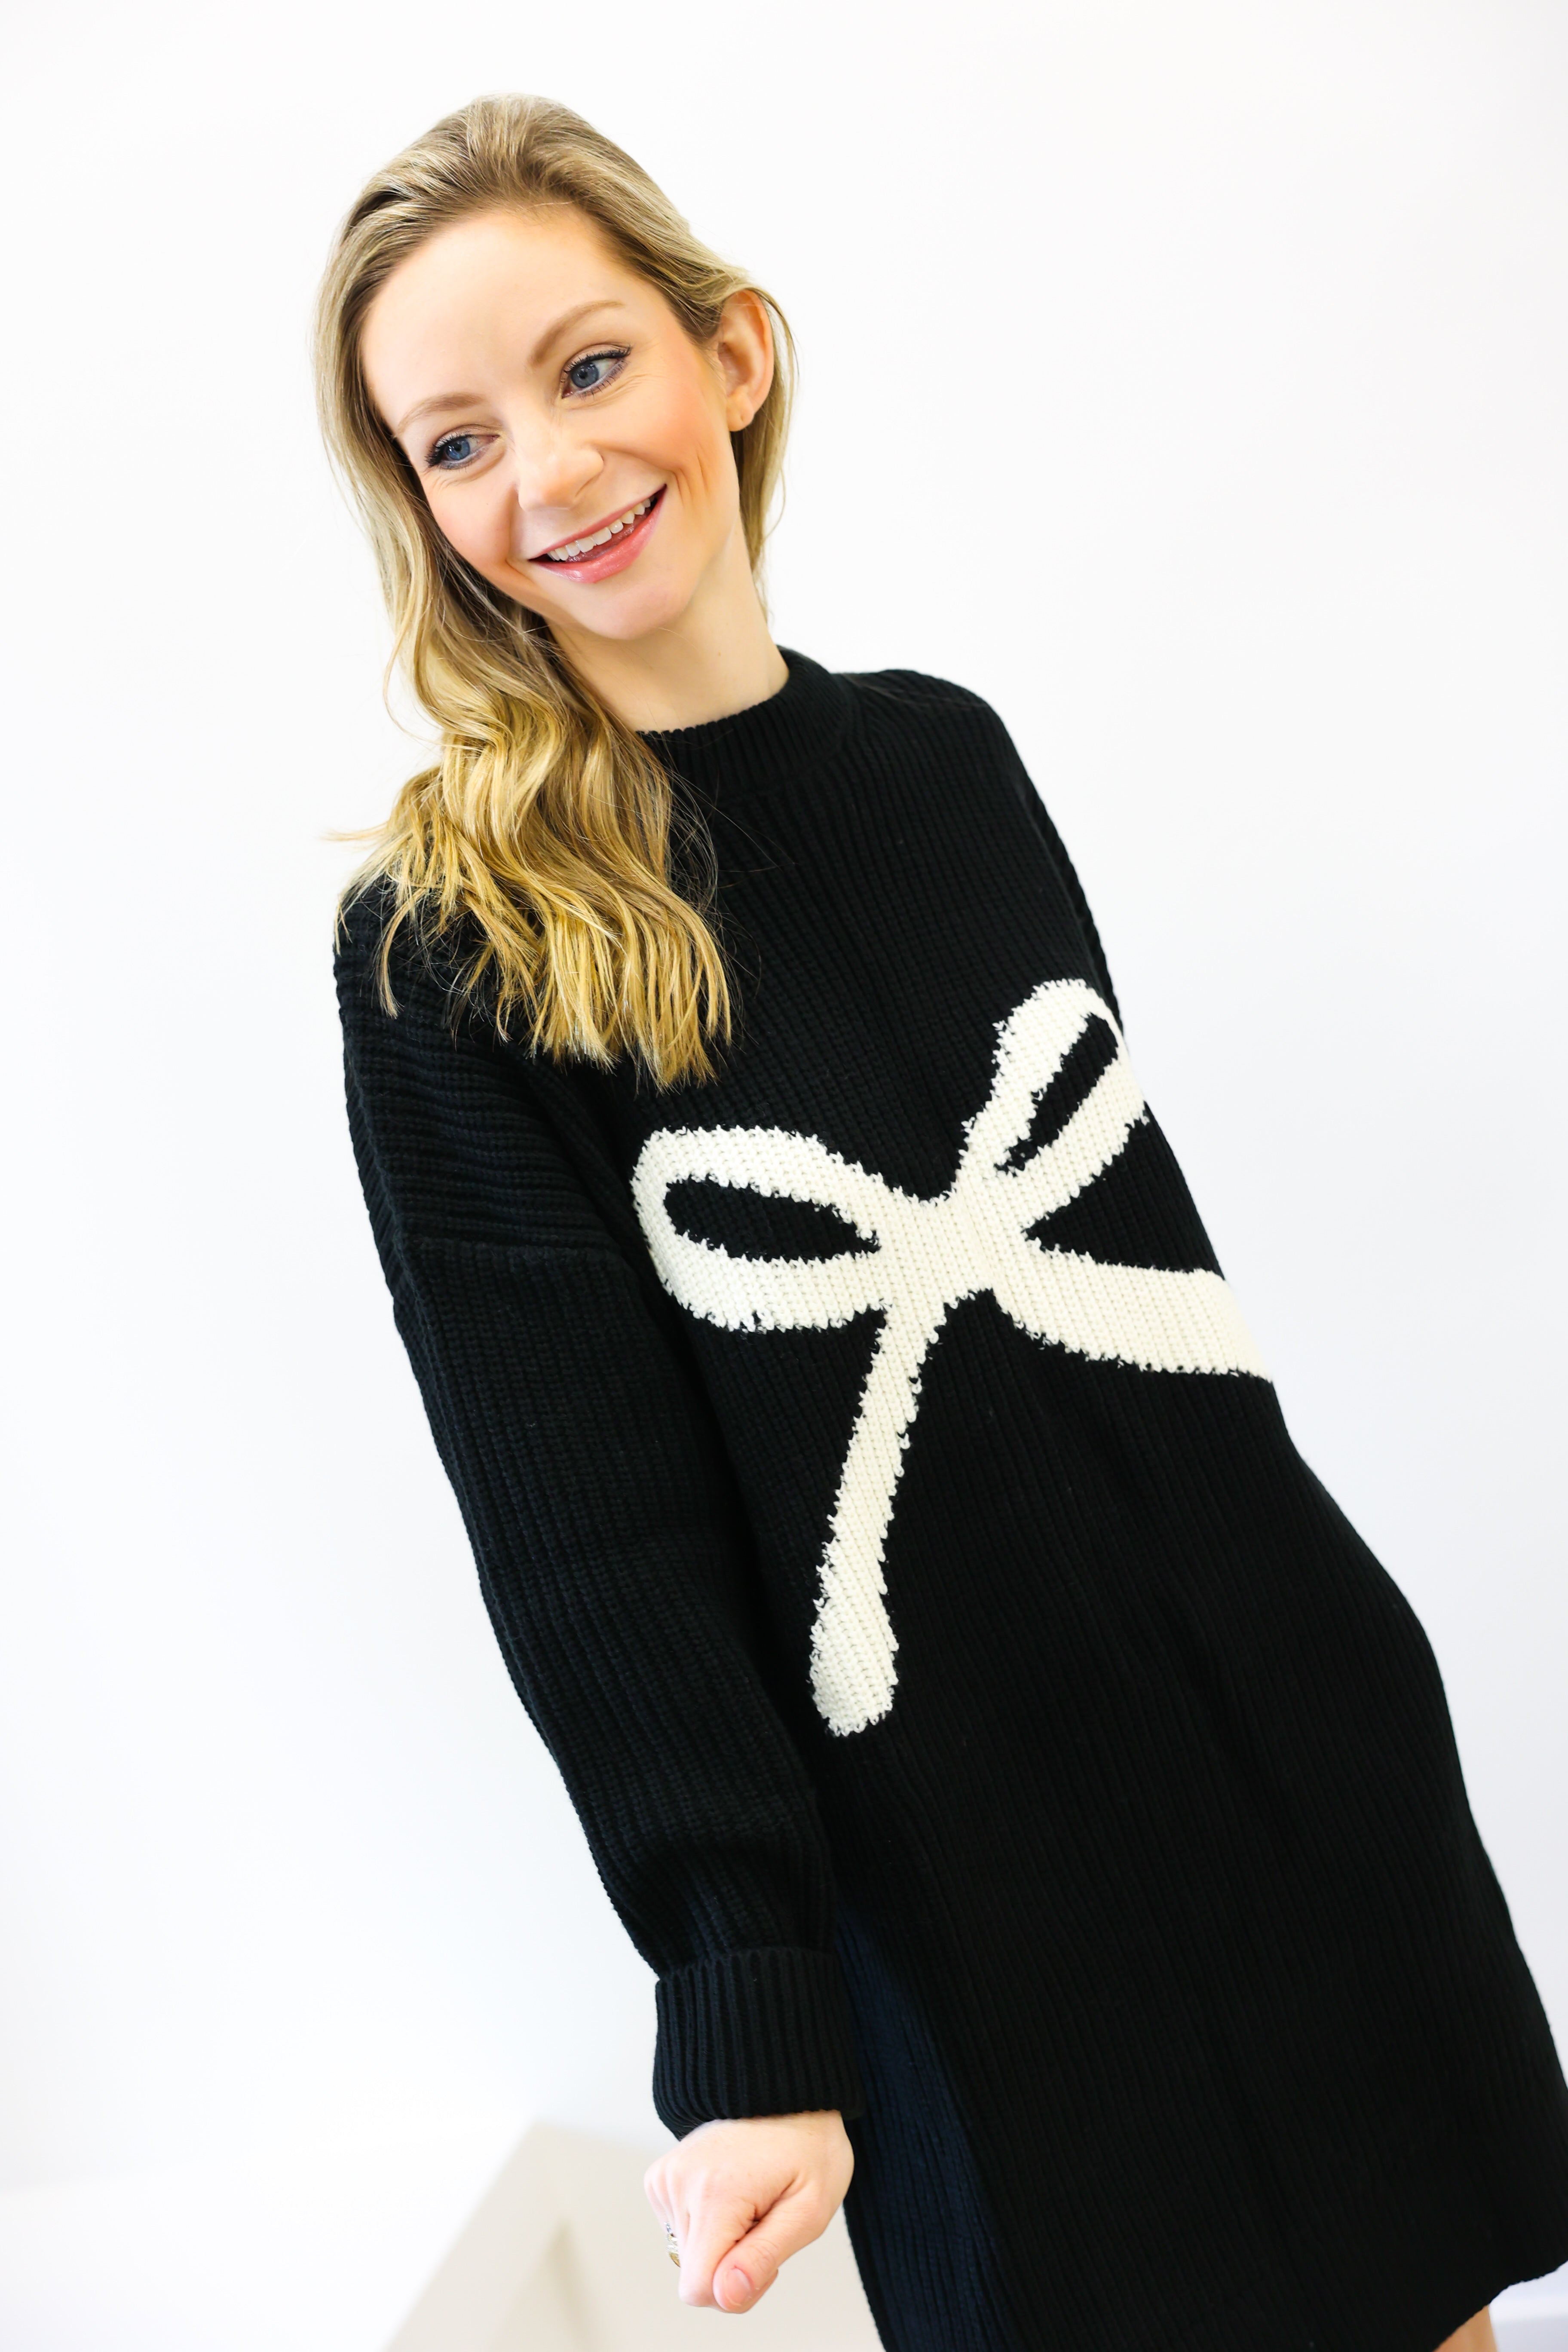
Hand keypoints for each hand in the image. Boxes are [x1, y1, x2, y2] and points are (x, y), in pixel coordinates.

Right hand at [643, 2109, 853, 2312]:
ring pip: (686, 2253)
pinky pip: (678, 2229)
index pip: (698, 2288)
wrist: (786, 2089)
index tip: (765, 2256)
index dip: (736, 2289)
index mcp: (717, 2194)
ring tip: (752, 2199)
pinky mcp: (660, 2175)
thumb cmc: (809, 2147)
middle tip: (766, 2220)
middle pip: (694, 2274)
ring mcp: (666, 2176)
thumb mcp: (810, 2209)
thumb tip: (725, 2295)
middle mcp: (681, 2183)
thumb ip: (765, 2256)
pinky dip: (706, 2222)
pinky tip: (732, 2190)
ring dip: (722, 2241)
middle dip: (732, 2263)